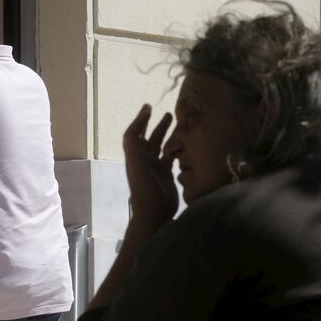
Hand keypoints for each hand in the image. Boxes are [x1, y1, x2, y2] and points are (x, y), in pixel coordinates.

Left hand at [123, 104, 175, 228]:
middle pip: (150, 138)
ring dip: (168, 135)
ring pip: (162, 146)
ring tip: (178, 124)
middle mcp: (145, 160)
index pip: (135, 133)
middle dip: (156, 125)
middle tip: (168, 113)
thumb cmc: (144, 188)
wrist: (153, 213)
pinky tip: (186, 143)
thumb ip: (134, 145)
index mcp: (136, 155)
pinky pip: (171, 158)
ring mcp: (156, 168)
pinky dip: (177, 149)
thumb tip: (136, 125)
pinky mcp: (166, 175)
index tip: (149, 107)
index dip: (140, 120)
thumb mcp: (136, 164)